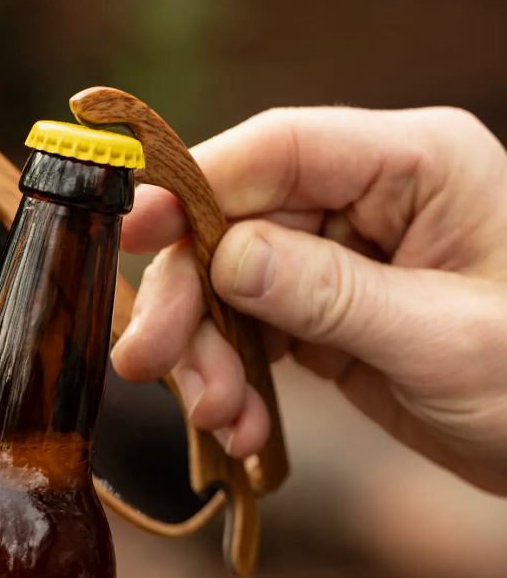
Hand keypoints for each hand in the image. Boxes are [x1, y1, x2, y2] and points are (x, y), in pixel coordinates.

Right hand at [113, 106, 506, 493]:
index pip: (279, 151)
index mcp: (414, 166)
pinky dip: (235, 379)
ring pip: (233, 287)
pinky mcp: (324, 314)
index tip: (134, 233)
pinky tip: (239, 426)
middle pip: (238, 225)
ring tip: (218, 419)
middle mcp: (368, 201)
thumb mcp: (444, 339)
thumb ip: (330, 294)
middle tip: (146, 361)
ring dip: (208, 354)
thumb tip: (224, 258)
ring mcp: (340, 259)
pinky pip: (254, 333)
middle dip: (188, 298)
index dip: (195, 184)